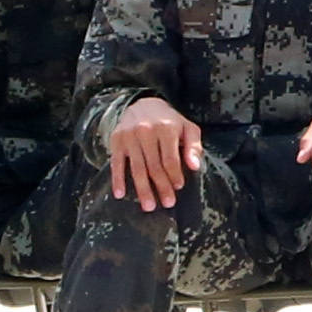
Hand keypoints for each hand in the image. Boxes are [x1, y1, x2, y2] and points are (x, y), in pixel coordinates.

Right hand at [105, 94, 201, 209]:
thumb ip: (194, 146)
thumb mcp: (187, 128)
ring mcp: (129, 137)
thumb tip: (195, 167)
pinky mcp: (116, 141)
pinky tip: (120, 194)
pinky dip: (117, 180)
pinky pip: (116, 163)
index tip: (178, 187)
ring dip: (142, 189)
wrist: (143, 104)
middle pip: (154, 166)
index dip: (174, 175)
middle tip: (168, 204)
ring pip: (137, 168)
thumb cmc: (170, 121)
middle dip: (161, 187)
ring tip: (149, 206)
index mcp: (166, 128)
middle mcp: (146, 132)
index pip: (170, 158)